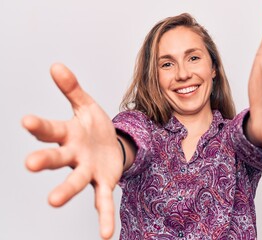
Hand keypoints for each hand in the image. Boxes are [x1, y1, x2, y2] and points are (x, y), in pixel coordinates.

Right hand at [22, 63, 122, 238]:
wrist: (112, 144)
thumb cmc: (94, 126)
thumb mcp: (87, 105)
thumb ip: (72, 89)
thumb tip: (56, 65)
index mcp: (68, 134)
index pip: (51, 130)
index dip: (39, 126)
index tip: (26, 121)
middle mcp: (74, 155)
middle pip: (57, 158)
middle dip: (45, 160)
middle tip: (30, 164)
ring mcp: (87, 171)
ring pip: (75, 181)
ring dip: (65, 190)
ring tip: (52, 202)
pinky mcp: (103, 183)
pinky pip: (103, 201)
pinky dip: (105, 217)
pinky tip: (107, 235)